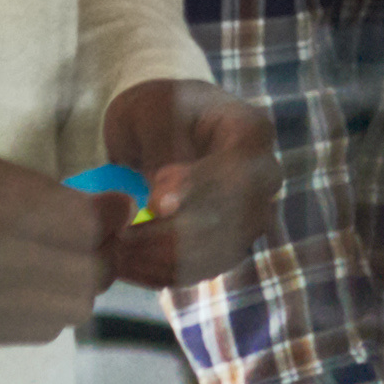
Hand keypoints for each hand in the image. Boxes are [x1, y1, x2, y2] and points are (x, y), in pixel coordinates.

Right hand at [0, 143, 108, 346]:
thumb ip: (31, 186)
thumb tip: (87, 204)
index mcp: (4, 205)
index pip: (93, 223)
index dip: (109, 215)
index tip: (109, 208)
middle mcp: (4, 260)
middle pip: (91, 273)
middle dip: (97, 253)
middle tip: (82, 237)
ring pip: (70, 309)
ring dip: (74, 285)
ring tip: (52, 263)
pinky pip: (37, 332)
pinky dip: (46, 311)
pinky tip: (24, 287)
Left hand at [96, 77, 281, 293]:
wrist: (163, 130)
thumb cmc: (158, 111)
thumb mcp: (152, 111)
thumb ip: (159, 147)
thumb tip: (161, 203)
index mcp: (252, 132)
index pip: (239, 167)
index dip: (201, 188)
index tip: (156, 203)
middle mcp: (263, 178)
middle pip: (235, 218)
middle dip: (176, 232)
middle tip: (124, 234)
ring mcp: (251, 214)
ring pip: (220, 252)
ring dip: (166, 259)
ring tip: (120, 250)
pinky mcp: (229, 244)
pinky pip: (204, 270)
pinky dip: (164, 273)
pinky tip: (129, 264)